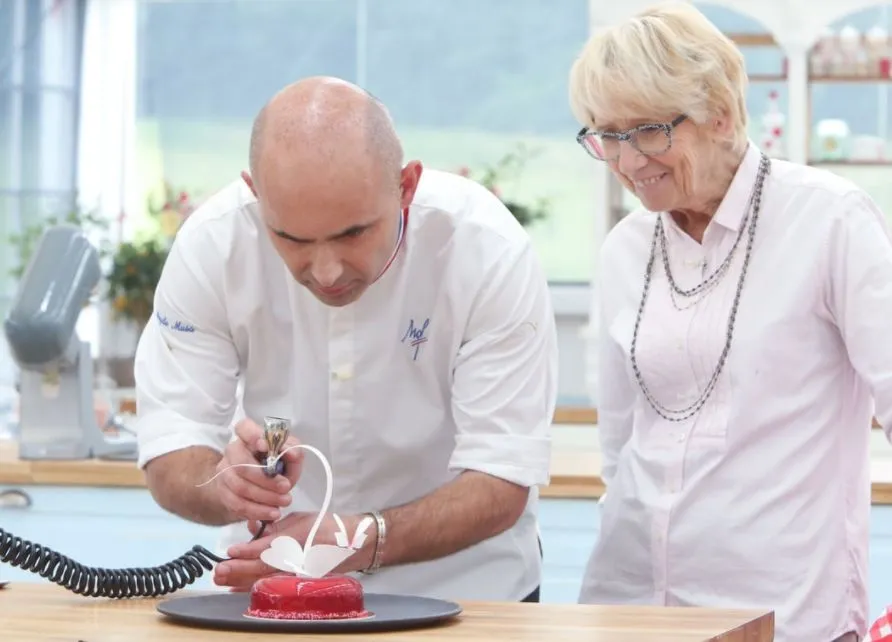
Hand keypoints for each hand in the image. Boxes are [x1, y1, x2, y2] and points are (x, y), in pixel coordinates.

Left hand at [213, 513, 374, 590]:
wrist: (354, 544)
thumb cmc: (327, 527)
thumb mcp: (300, 519)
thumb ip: (276, 525)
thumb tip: (253, 526)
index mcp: (298, 540)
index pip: (268, 547)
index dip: (247, 550)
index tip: (230, 551)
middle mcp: (297, 559)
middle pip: (263, 568)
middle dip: (239, 570)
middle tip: (219, 571)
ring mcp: (299, 574)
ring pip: (266, 580)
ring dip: (242, 581)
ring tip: (223, 581)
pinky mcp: (300, 582)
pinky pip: (273, 586)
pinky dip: (255, 587)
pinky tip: (239, 589)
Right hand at [214, 418, 302, 522]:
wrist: (257, 487)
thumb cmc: (275, 465)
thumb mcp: (289, 456)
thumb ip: (293, 451)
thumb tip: (292, 453)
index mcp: (248, 436)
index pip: (243, 428)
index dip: (252, 436)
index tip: (266, 446)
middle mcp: (232, 451)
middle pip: (241, 464)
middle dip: (266, 479)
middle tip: (286, 487)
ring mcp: (225, 472)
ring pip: (240, 487)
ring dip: (265, 497)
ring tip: (284, 502)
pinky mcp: (223, 493)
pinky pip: (237, 504)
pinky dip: (257, 511)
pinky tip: (272, 512)